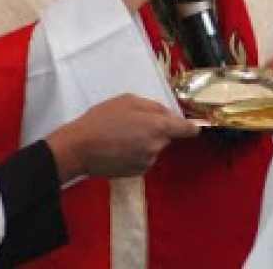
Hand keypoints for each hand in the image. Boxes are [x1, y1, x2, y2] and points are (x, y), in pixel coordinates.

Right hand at [46, 94, 199, 183]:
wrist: (80, 148)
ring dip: (144, 141)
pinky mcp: (136, 171)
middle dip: (157, 129)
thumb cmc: (101, 120)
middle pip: (166, 136)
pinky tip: (119, 146)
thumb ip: (153, 107)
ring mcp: (147, 161)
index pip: (186, 129)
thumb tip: (166, 114)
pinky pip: (143, 158)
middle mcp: (156, 146)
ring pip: (154, 147)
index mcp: (158, 127)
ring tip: (121, 134)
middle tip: (134, 121)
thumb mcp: (128, 100)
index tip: (193, 126)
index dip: (191, 126)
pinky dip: (136, 153)